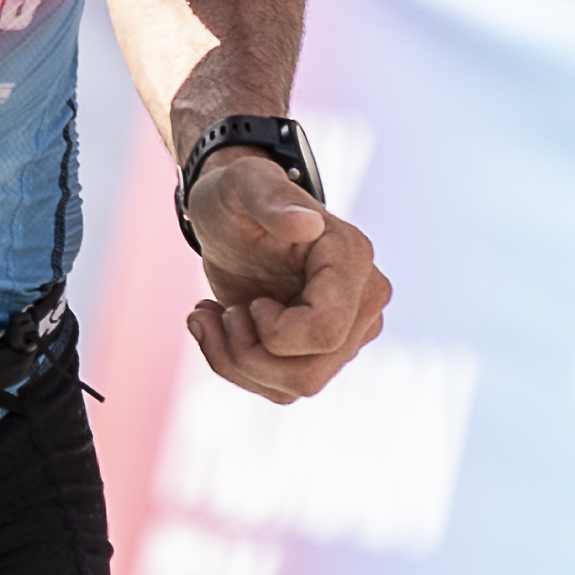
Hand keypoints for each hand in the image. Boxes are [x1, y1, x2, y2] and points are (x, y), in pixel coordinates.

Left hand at [181, 151, 390, 406]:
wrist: (233, 220)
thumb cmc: (237, 196)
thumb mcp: (242, 184)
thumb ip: (272, 198)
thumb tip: (307, 223)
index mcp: (352, 260)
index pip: (325, 331)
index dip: (273, 332)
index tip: (251, 302)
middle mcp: (363, 301)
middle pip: (309, 373)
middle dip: (247, 354)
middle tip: (221, 314)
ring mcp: (347, 332)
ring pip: (295, 387)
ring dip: (236, 362)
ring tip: (211, 317)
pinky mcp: (322, 353)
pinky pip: (281, 389)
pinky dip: (238, 368)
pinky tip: (219, 328)